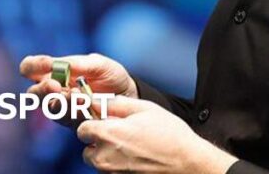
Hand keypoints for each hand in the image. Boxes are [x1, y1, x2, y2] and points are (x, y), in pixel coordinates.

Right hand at [19, 53, 136, 128]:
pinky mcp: (73, 123)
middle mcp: (54, 91)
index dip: (31, 66)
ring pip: (50, 108)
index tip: (43, 64)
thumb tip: (54, 66)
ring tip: (75, 95)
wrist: (129, 95)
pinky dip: (75, 112)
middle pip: (34, 93)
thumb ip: (77, 64)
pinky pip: (67, 120)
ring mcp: (62, 108)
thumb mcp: (98, 64)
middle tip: (55, 86)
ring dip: (60, 102)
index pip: (30, 68)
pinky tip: (84, 104)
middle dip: (43, 90)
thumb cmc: (110, 75)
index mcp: (54, 72)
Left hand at [77, 95, 237, 173]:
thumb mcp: (145, 109)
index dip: (93, 123)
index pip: (82, 129)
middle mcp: (105, 157)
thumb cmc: (169, 136)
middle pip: (87, 148)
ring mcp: (111, 172)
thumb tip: (97, 101)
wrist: (186, 163)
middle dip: (100, 141)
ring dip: (108, 154)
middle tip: (122, 135)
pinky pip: (110, 170)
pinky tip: (136, 157)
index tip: (104, 122)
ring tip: (132, 147)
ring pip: (99, 161)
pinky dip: (118, 164)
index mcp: (108, 135)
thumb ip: (116, 103)